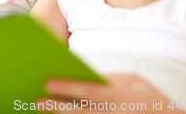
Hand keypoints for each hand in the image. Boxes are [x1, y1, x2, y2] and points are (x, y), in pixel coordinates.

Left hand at [38, 74, 183, 112]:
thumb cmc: (148, 98)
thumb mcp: (133, 81)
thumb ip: (109, 79)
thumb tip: (85, 76)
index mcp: (120, 97)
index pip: (89, 91)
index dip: (67, 87)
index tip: (47, 84)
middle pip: (80, 112)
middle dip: (57, 108)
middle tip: (37, 102)